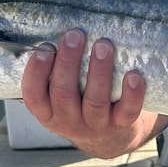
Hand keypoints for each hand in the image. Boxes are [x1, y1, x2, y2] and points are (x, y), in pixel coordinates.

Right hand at [21, 29, 162, 157]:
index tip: (44, 48)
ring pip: (95, 101)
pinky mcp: (121, 125)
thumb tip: (52, 28)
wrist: (111, 138)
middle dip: (69, 63)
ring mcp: (96, 126)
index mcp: (48, 113)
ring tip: (104, 45)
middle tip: (75, 35)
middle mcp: (69, 122)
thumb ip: (55, 73)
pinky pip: (127, 111)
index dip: (36, 73)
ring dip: (99, 72)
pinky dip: (132, 94)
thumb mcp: (61, 96)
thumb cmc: (81, 103)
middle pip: (64, 94)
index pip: (34, 96)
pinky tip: (134, 75)